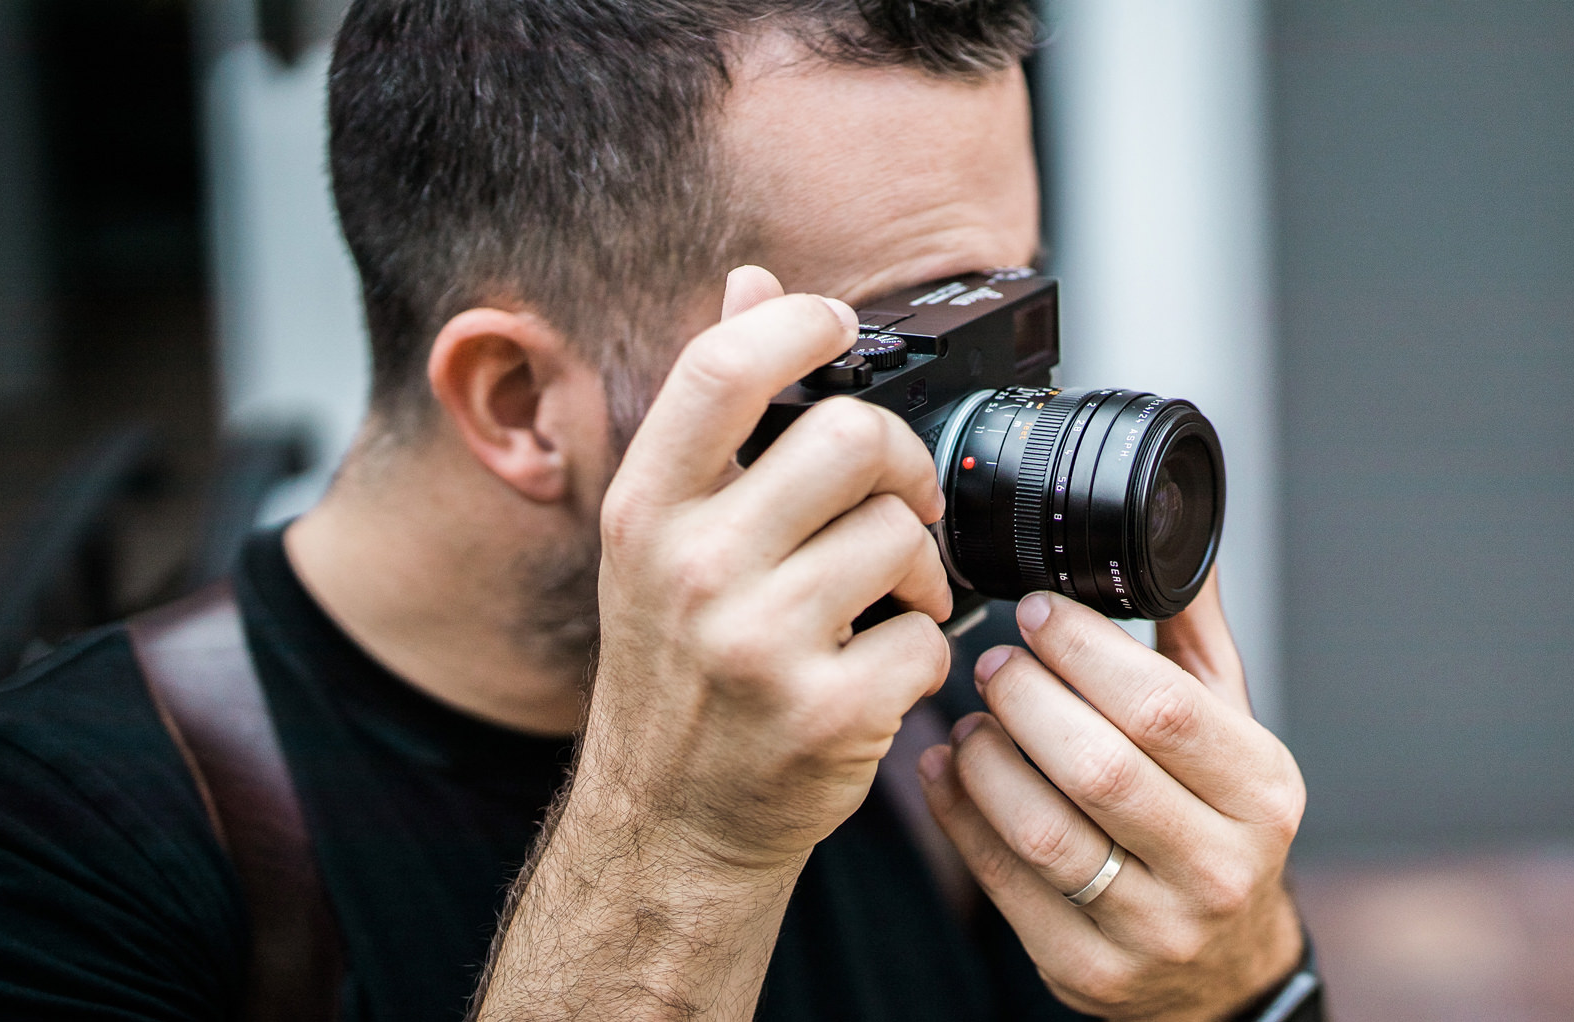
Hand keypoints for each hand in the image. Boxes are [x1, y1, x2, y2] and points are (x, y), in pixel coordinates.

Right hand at [582, 263, 953, 868]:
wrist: (671, 823)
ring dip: (916, 567)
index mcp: (646, 511)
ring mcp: (756, 645)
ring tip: (884, 599)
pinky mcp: (823, 714)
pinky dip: (923, 650)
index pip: (722, 369)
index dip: (800, 324)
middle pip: (851, 438)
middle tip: (896, 503)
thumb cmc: (680, 668)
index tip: (840, 327)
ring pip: (900, 536)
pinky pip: (927, 636)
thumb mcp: (664, 536)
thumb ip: (714, 413)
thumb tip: (753, 282)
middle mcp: (690, 569)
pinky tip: (879, 666)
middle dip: (899, 464)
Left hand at [919, 575, 1307, 1020]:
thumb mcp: (1232, 732)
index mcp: (1262, 792)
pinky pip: (1003, 884)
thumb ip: (1192, 638)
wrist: (1222, 970)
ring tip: (969, 718)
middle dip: (1027, 700)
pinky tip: (945, 772)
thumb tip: (1160, 525)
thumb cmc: (1218, 829)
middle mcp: (1220, 865)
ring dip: (987, 760)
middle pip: (1099, 767)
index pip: (1164, 708)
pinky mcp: (1089, 970)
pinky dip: (960, 817)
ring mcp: (1155, 928)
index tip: (1041, 613)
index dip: (1086, 652)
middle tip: (994, 662)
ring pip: (1044, 830)